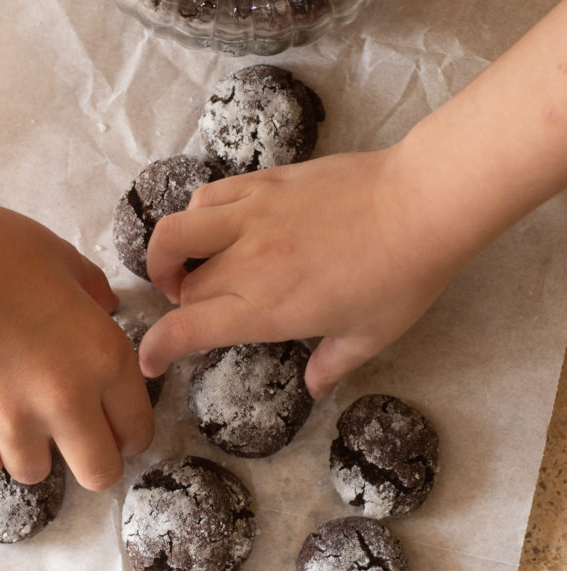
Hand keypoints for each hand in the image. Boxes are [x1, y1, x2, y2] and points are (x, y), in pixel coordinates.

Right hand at [0, 188, 153, 489]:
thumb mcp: (61, 257)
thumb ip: (93, 290)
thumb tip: (106, 308)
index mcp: (104, 356)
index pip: (138, 429)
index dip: (133, 432)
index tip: (120, 425)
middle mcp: (68, 399)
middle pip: (101, 474)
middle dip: (96, 459)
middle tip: (82, 437)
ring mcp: (14, 420)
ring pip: (38, 474)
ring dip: (37, 453)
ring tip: (27, 423)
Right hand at [139, 144, 464, 397]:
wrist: (422, 205)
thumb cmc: (402, 278)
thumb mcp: (370, 336)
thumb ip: (332, 366)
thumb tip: (316, 388)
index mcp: (266, 309)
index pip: (185, 329)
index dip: (156, 348)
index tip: (149, 360)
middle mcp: (246, 263)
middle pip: (183, 289)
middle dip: (180, 309)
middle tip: (199, 314)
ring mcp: (251, 216)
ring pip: (174, 232)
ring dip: (166, 256)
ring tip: (185, 266)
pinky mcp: (264, 182)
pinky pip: (207, 195)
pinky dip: (196, 214)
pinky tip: (215, 226)